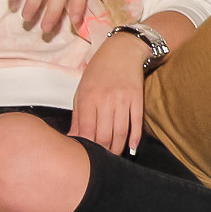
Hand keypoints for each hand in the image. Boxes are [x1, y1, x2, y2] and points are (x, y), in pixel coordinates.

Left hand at [71, 34, 147, 154]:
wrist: (122, 51)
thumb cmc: (98, 72)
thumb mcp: (81, 92)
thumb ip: (78, 117)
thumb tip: (73, 139)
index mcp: (88, 98)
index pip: (87, 131)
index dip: (87, 147)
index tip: (85, 156)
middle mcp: (105, 100)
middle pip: (104, 135)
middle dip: (102, 151)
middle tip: (101, 160)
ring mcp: (123, 99)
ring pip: (120, 132)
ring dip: (117, 148)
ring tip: (114, 156)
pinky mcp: (137, 98)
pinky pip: (136, 122)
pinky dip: (134, 137)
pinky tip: (131, 147)